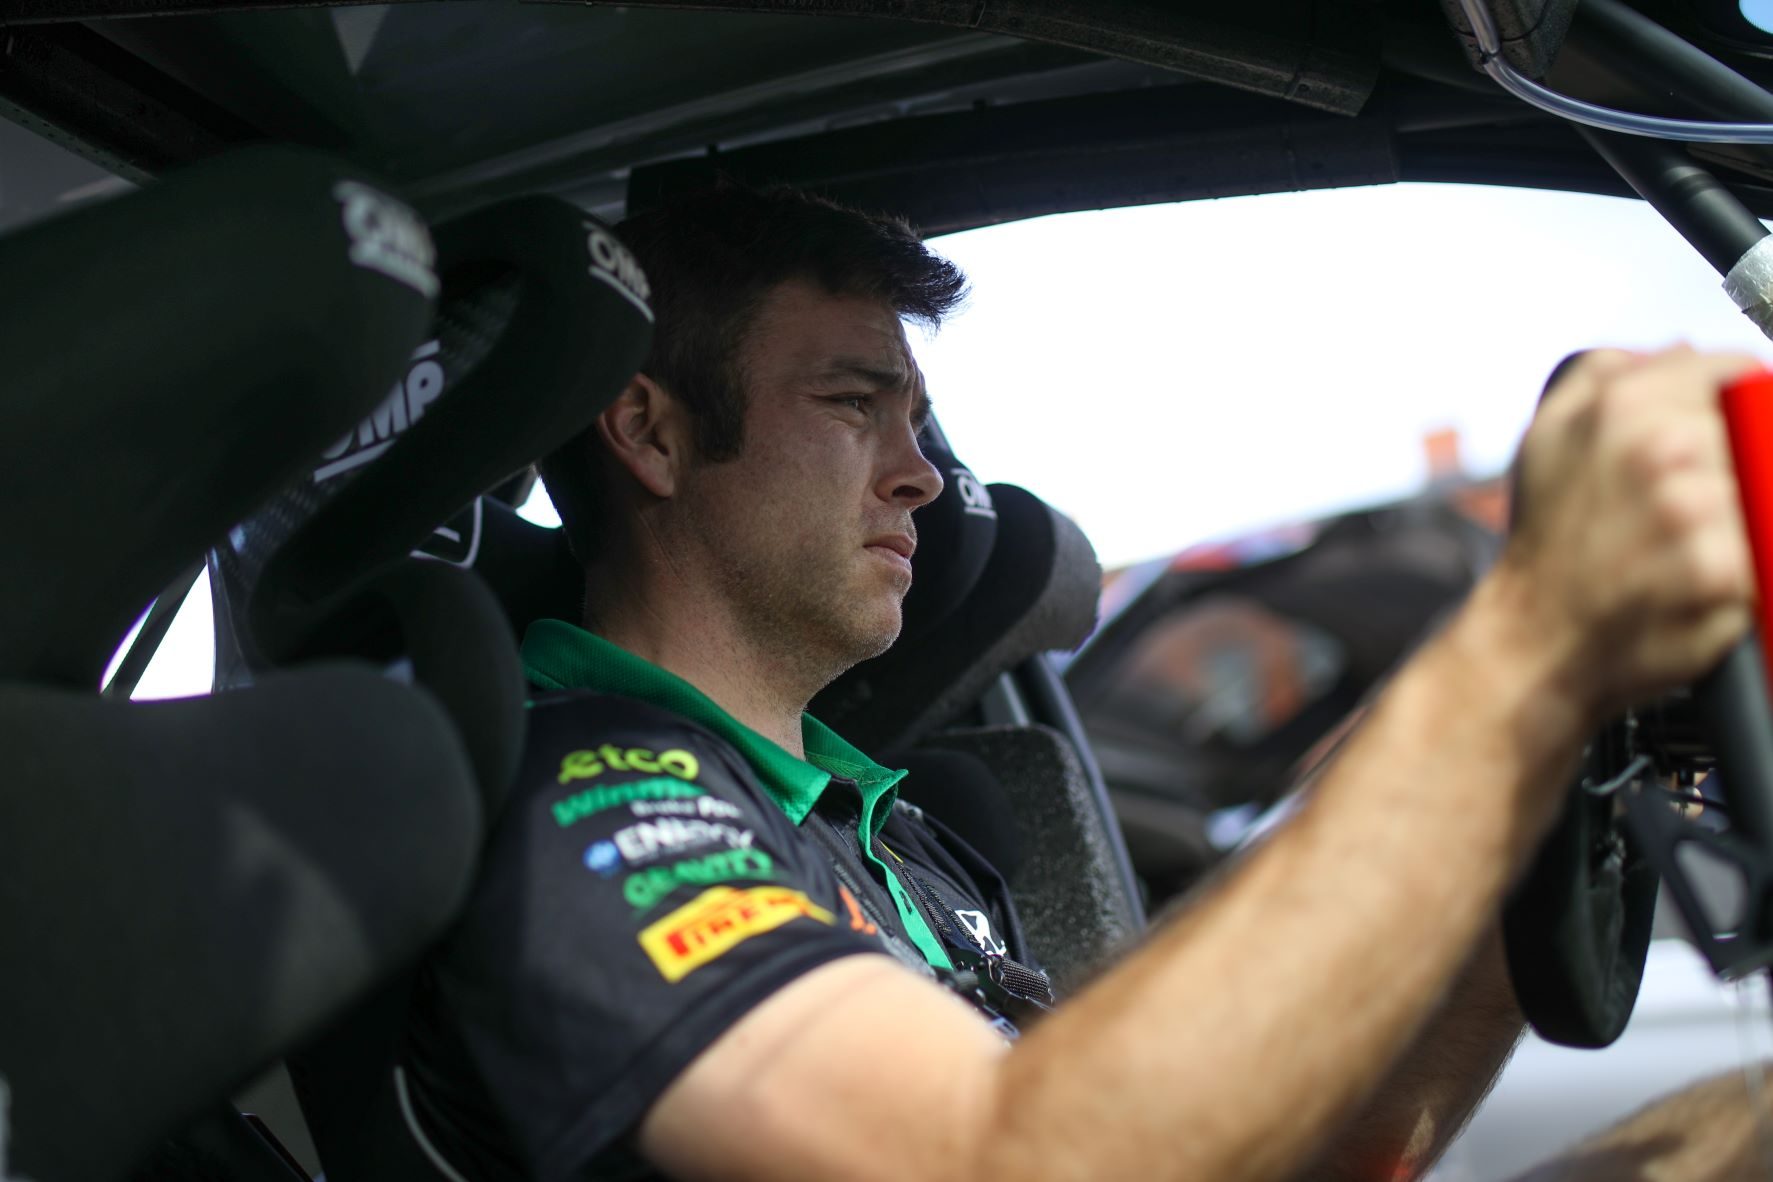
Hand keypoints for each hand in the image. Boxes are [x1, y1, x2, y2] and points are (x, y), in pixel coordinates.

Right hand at [1498, 345, 1760, 723]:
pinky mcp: (1722, 571)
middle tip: (1692, 509)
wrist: (1532, 643)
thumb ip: (1610, 374)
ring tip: (1690, 545)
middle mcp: (1660, 447)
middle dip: (1741, 466)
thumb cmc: (1549, 543)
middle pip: (1763, 429)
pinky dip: (1752, 563)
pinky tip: (1702, 578)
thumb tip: (1683, 348)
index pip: (1738, 373)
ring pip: (1766, 486)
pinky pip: (1768, 546)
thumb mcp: (1549, 436)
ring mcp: (1694, 509)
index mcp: (1622, 404)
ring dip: (1746, 515)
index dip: (1742, 407)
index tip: (1733, 441)